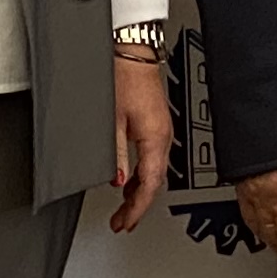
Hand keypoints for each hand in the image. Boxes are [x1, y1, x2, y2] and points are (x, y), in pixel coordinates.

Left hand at [107, 54, 174, 232]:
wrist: (133, 54)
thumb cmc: (124, 78)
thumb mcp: (112, 122)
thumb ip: (115, 155)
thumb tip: (115, 180)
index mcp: (155, 139)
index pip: (149, 185)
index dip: (137, 209)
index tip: (126, 223)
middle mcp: (164, 137)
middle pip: (154, 182)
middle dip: (138, 206)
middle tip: (122, 222)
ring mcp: (162, 131)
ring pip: (154, 172)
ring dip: (139, 192)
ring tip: (124, 208)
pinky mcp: (157, 125)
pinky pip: (152, 158)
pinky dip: (141, 175)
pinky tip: (128, 180)